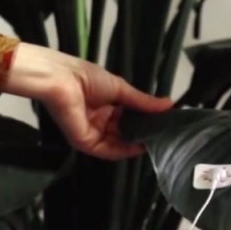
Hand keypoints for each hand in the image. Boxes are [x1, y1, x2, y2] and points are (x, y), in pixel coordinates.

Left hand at [4, 43, 173, 159]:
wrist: (61, 80)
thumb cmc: (86, 78)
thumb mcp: (121, 89)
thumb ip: (143, 101)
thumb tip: (169, 105)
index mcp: (105, 106)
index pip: (127, 119)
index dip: (144, 123)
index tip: (162, 125)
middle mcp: (99, 121)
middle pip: (123, 133)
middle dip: (141, 135)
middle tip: (162, 137)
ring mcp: (91, 133)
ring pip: (116, 144)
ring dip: (134, 144)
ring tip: (154, 142)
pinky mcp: (85, 142)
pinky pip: (106, 151)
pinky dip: (122, 151)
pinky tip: (138, 148)